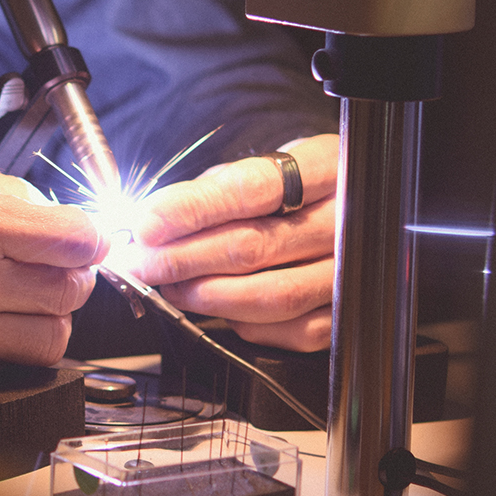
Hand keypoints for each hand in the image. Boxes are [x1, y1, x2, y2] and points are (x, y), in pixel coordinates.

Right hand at [0, 153, 106, 383]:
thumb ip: (1, 191)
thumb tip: (58, 216)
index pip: (80, 240)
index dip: (90, 237)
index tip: (81, 237)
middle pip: (74, 290)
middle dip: (67, 273)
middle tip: (41, 262)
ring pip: (53, 338)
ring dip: (45, 316)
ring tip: (14, 295)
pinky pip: (8, 361)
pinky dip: (5, 342)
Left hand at [123, 133, 338, 351]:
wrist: (350, 210)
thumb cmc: (296, 188)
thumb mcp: (260, 169)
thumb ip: (211, 192)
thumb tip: (151, 221)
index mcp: (330, 166)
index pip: (255, 188)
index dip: (193, 209)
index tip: (146, 224)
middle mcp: (350, 219)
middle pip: (256, 245)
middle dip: (183, 258)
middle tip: (141, 262)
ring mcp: (353, 269)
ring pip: (272, 295)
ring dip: (205, 295)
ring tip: (169, 285)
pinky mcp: (347, 313)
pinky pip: (290, 329)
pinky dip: (242, 322)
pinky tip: (214, 305)